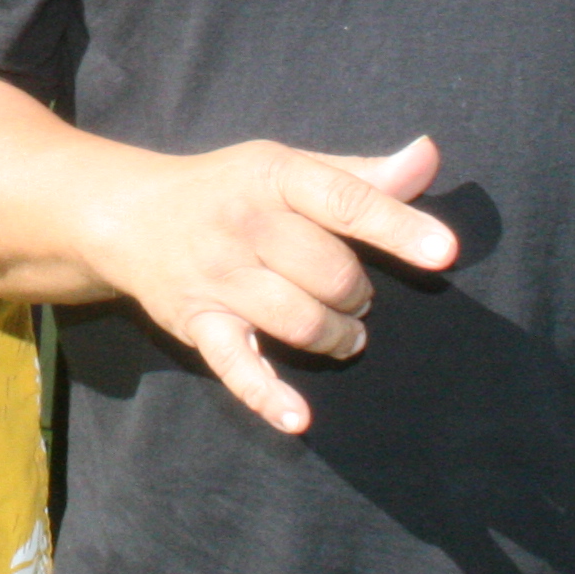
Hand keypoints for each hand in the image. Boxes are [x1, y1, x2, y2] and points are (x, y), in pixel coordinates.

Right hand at [88, 137, 456, 433]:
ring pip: (301, 320)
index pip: (345, 201)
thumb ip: (362, 175)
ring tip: (346, 333)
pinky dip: (267, 395)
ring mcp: (218, 277)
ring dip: (338, 335)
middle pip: (332, 272)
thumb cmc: (229, 191)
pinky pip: (237, 365)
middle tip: (354, 295)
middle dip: (359, 292)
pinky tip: (298, 418)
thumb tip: (429, 155)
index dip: (398, 227)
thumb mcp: (288, 168)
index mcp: (272, 175)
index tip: (444, 252)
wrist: (131, 216)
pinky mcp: (198, 323)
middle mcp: (243, 224)